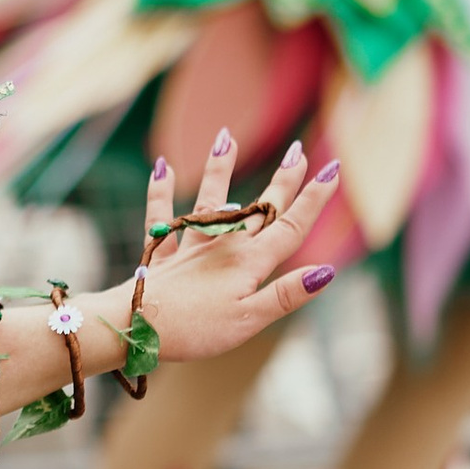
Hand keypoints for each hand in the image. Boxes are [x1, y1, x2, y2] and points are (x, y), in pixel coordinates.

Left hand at [104, 133, 340, 366]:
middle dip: (282, 180)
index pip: (290, 227)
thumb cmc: (196, 330)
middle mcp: (223, 247)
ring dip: (218, 169)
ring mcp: (190, 247)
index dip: (314, 199)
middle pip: (259, 209)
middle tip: (298, 149)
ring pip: (209, 201)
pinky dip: (160, 192)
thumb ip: (285, 294)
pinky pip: (160, 217)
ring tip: (225, 138)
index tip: (333, 169)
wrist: (136, 328)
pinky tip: (162, 166)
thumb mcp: (249, 319)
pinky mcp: (161, 254)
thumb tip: (325, 271)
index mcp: (249, 263)